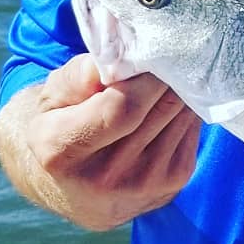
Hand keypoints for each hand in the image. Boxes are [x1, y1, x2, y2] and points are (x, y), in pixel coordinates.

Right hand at [0, 54, 201, 230]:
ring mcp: (142, 185)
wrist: (75, 189)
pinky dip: (183, 108)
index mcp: (63, 151)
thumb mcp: (52, 97)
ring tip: (159, 81)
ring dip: (177, 89)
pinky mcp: (172, 184)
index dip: (143, 75)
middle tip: (160, 58)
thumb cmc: (62, 127)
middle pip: (160, 106)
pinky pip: (191, 128)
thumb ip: (78, 76)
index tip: (146, 54)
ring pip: (181, 113)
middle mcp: (103, 177)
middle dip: (164, 74)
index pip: (123, 107)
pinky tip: (164, 105)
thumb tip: (115, 62)